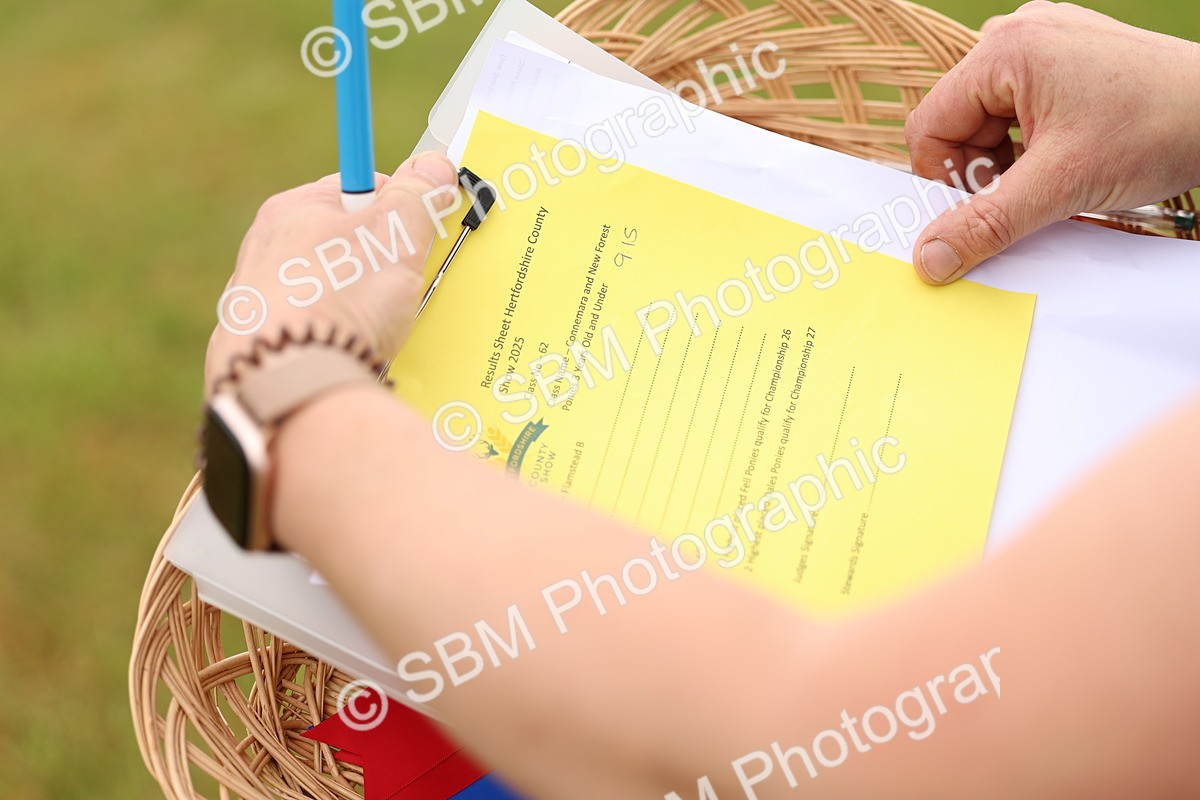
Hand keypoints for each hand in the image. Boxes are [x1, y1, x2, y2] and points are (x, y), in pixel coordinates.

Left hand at [205, 152, 457, 391]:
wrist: (291, 382)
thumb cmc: (341, 298)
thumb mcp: (395, 234)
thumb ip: (418, 195)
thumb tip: (434, 165)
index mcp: (292, 210)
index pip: (355, 189)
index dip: (397, 208)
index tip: (420, 232)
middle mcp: (263, 250)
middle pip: (341, 242)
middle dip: (379, 263)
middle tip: (405, 285)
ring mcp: (255, 303)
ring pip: (325, 292)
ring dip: (357, 306)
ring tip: (378, 329)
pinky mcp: (257, 350)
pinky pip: (309, 335)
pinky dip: (333, 342)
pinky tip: (348, 355)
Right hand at [905, 1, 1199, 283]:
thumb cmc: (1160, 127)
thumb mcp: (1060, 186)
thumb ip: (985, 224)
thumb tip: (929, 258)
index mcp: (1005, 50)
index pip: (930, 125)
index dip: (945, 179)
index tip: (975, 212)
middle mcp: (1018, 36)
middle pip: (958, 123)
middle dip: (981, 171)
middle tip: (1022, 198)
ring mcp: (1044, 44)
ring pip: (988, 122)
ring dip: (1006, 164)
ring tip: (1051, 179)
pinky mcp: (1066, 60)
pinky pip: (1018, 111)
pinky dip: (1029, 147)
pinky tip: (1062, 163)